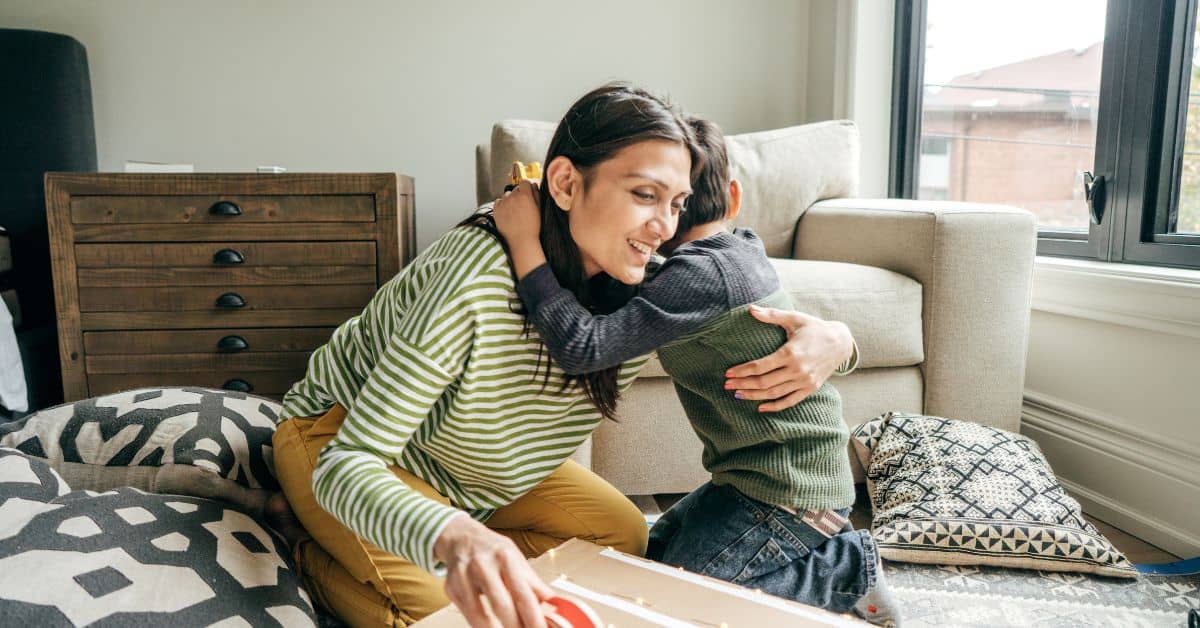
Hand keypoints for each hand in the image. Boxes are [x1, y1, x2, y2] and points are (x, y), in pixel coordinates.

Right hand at [435, 514, 552, 627]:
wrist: (461, 537)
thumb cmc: (492, 549)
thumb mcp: (517, 559)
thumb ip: (533, 584)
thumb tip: (553, 605)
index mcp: (506, 557)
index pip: (523, 595)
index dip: (534, 618)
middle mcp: (484, 565)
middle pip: (502, 606)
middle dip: (516, 627)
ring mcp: (464, 576)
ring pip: (480, 614)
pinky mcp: (451, 588)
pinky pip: (468, 614)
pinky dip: (481, 625)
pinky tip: (492, 627)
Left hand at [493, 180, 541, 244]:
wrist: (521, 241)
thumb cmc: (532, 228)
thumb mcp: (539, 210)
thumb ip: (537, 195)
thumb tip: (534, 186)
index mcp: (525, 196)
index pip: (524, 182)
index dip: (527, 188)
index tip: (528, 193)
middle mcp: (513, 197)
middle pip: (516, 189)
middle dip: (519, 195)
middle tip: (522, 206)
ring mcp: (503, 203)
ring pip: (507, 195)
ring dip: (510, 200)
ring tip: (515, 212)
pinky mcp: (496, 210)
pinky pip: (498, 201)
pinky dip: (502, 205)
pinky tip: (507, 213)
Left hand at [724, 306, 854, 411]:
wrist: (841, 342)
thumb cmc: (815, 328)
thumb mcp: (795, 318)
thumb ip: (772, 315)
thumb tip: (751, 309)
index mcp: (791, 353)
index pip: (760, 366)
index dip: (742, 371)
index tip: (728, 373)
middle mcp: (797, 370)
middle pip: (764, 382)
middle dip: (743, 385)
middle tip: (727, 385)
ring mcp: (804, 381)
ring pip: (774, 394)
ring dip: (754, 396)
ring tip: (738, 395)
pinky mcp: (810, 388)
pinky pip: (790, 401)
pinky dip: (775, 406)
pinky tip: (760, 407)